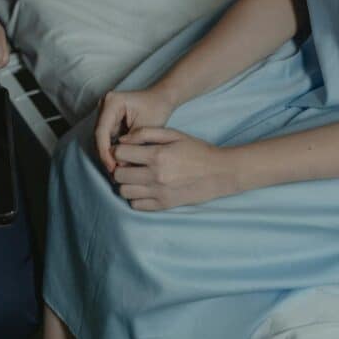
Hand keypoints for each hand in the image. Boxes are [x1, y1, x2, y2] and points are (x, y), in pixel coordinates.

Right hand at [94, 90, 175, 171]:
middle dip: (105, 154)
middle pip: (98, 135)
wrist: (162, 98)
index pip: (102, 131)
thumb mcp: (146, 128)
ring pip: (101, 138)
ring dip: (107, 153)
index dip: (104, 151)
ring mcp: (104, 112)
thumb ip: (132, 145)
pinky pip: (106, 138)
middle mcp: (104, 105)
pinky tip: (117, 162)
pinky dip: (111, 149)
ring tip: (116, 170)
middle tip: (113, 172)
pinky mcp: (108, 119)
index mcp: (112, 102)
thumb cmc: (157, 109)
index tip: (112, 167)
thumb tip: (119, 166)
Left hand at [112, 127, 238, 210]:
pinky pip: (136, 205)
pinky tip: (143, 188)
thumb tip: (122, 140)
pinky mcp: (164, 205)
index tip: (124, 151)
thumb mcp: (173, 134)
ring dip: (125, 183)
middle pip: (118, 174)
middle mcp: (155, 176)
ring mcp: (159, 193)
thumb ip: (146, 133)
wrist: (220, 172)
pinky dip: (135, 197)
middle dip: (119, 167)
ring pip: (124, 192)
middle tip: (128, 164)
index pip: (119, 154)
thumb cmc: (196, 149)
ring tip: (134, 177)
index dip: (118, 150)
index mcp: (157, 155)